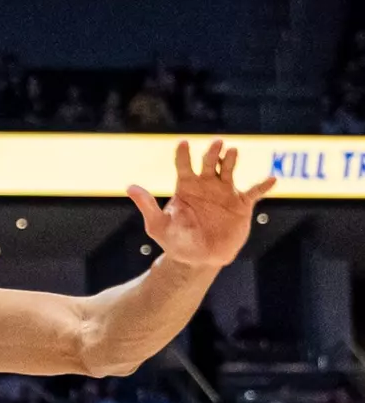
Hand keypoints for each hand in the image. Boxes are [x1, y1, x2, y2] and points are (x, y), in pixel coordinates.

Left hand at [128, 140, 275, 268]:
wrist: (198, 258)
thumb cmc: (175, 241)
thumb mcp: (158, 225)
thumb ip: (147, 206)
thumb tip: (130, 187)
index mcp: (185, 186)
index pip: (183, 164)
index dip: (182, 154)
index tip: (183, 143)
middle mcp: (206, 185)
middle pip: (209, 163)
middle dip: (212, 152)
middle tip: (216, 143)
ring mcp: (224, 193)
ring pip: (229, 171)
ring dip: (231, 161)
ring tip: (233, 151)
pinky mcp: (241, 206)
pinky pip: (253, 193)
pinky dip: (262, 186)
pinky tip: (271, 178)